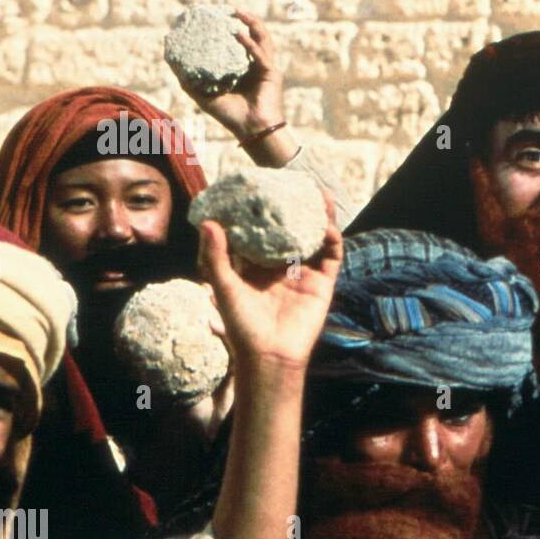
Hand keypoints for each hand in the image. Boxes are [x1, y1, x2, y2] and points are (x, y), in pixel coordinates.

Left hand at [173, 10, 291, 154]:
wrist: (252, 131)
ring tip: (239, 12)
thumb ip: (188, 80)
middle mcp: (255, 66)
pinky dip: (250, 44)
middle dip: (243, 20)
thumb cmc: (230, 117)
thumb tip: (169, 59)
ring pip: (262, 39)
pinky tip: (239, 34)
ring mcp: (265, 69)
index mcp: (242, 70)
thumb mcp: (203, 96)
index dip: (230, 27)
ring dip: (252, 23)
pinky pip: (261, 54)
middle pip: (253, 36)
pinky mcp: (271, 74)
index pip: (238, 43)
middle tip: (229, 9)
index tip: (216, 16)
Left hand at [197, 188, 342, 370]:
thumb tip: (208, 222)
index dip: (265, 211)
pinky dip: (331, 240)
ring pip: (315, 239)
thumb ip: (216, 256)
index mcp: (258, 266)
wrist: (270, 356)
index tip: (263, 187)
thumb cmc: (242, 326)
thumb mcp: (223, 287)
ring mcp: (305, 274)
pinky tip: (327, 226)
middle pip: (293, 230)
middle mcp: (283, 267)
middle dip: (297, 208)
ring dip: (320, 217)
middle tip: (297, 183)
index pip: (263, 232)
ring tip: (322, 195)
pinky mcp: (323, 284)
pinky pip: (331, 258)